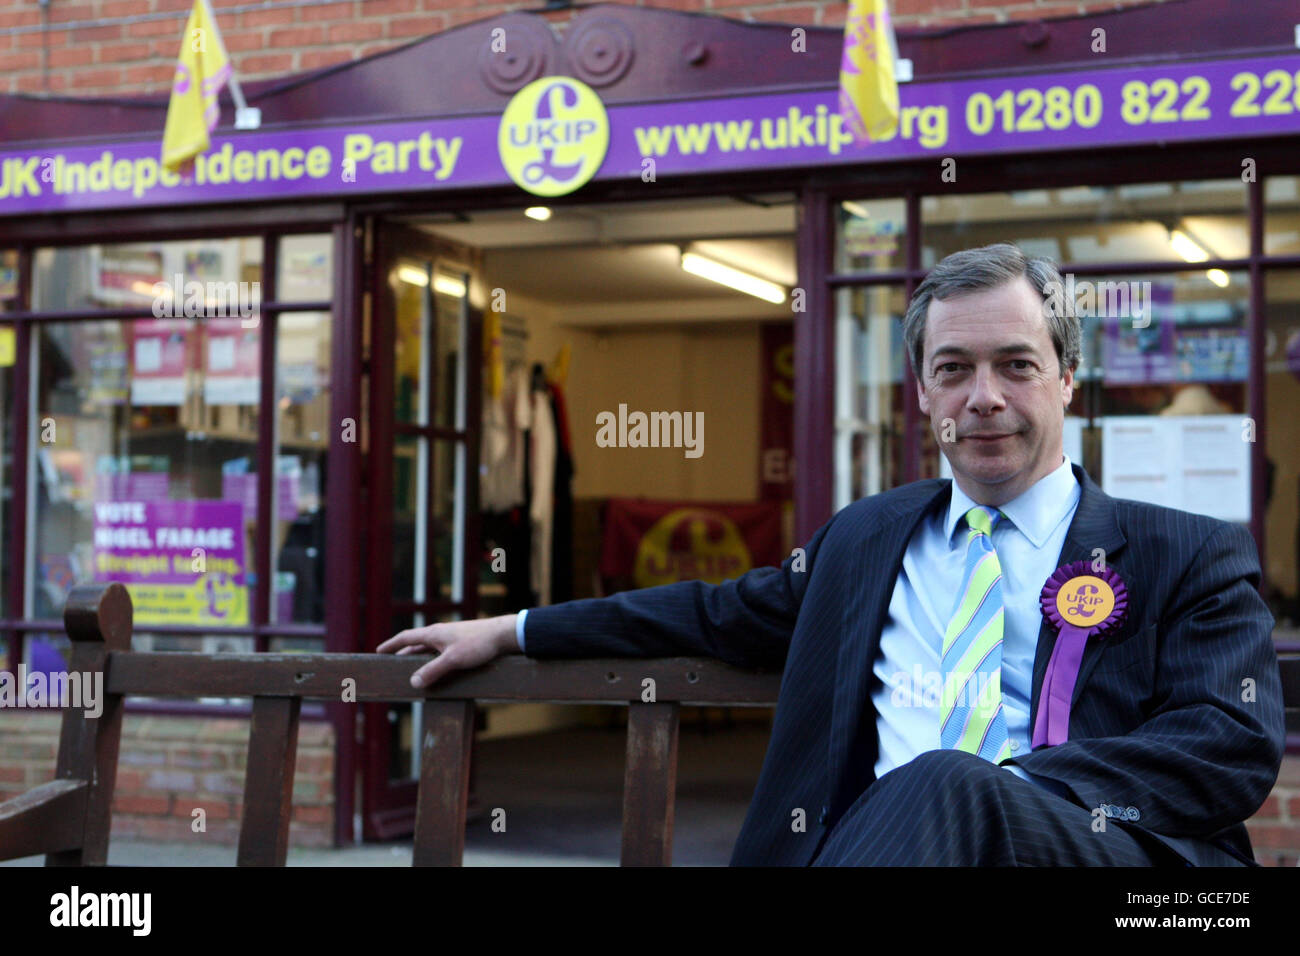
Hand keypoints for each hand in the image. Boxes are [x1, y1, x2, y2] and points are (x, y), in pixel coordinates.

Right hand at [377, 614, 520, 688]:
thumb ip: (432, 671)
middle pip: (415, 644)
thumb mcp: (452, 660)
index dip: (391, 645)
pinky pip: (439, 652)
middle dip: (402, 654)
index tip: (378, 651)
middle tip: (391, 664)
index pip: (406, 637)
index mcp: (433, 633)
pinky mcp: (461, 644)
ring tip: (410, 670)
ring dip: (418, 659)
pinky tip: (435, 669)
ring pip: (428, 649)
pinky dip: (432, 661)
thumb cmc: (477, 644)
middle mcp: (440, 634)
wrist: (502, 634)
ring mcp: (450, 638)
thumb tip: (413, 682)